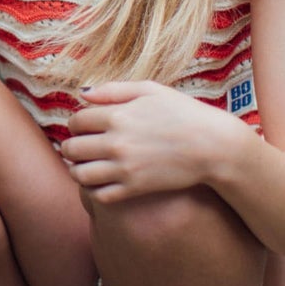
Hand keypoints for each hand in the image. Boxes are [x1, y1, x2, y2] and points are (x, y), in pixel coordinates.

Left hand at [60, 81, 234, 201]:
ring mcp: (125, 168)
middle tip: (80, 147)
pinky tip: (100, 182)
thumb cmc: (184, 113)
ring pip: (80, 175)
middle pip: (72, 148)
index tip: (84, 127)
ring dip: (77, 170)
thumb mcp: (150, 90)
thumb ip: (114, 90)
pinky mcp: (135, 189)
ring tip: (85, 166)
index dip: (76, 124)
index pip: (76, 121)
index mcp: (117, 115)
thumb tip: (83, 94)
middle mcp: (116, 143)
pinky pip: (99, 195)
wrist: (213, 146)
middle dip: (71, 146)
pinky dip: (92, 190)